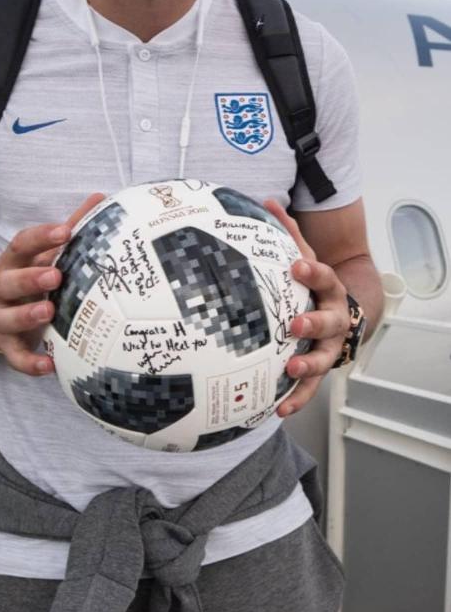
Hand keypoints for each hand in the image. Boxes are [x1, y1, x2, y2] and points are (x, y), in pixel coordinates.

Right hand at [0, 193, 104, 374]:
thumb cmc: (31, 279)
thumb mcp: (45, 253)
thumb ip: (70, 227)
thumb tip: (100, 197)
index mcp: (15, 262)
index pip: (23, 244)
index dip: (42, 237)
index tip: (65, 230)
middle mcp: (3, 288)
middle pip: (10, 281)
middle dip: (31, 278)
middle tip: (56, 275)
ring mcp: (2, 318)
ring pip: (8, 318)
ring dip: (27, 316)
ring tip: (49, 312)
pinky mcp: (7, 346)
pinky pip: (15, 357)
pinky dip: (30, 363)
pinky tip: (49, 366)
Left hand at [263, 199, 349, 416]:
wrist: (346, 312)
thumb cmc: (315, 284)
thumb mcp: (306, 257)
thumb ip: (288, 234)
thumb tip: (266, 202)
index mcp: (328, 288)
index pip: (324, 276)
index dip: (312, 272)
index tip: (296, 265)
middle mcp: (333, 318)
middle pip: (327, 321)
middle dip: (312, 323)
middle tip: (294, 325)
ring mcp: (329, 346)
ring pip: (323, 358)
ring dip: (307, 366)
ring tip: (290, 370)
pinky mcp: (319, 369)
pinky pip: (310, 388)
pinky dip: (297, 399)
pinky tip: (279, 410)